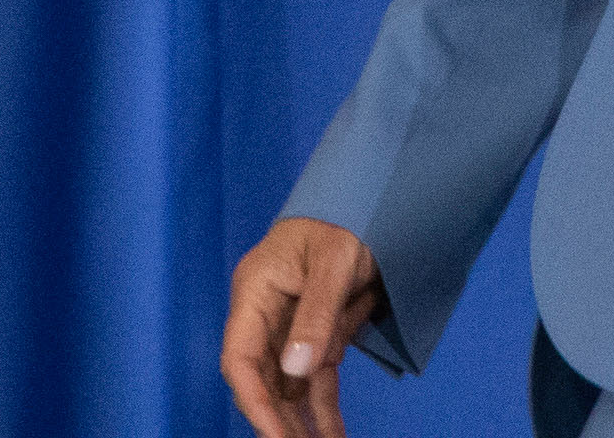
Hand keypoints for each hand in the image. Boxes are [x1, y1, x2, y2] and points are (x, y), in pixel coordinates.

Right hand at [219, 214, 380, 437]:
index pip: (240, 358)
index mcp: (255, 292)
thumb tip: (296, 369)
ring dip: (303, 423)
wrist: (373, 198)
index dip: (253, 400)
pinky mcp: (316, 336)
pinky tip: (333, 436)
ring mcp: (290, 328)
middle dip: (280, 421)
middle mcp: (266, 315)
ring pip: (290, 388)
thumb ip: (316, 315)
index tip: (274, 434)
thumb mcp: (334, 262)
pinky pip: (316, 380)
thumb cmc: (346, 219)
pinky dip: (323, 408)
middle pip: (263, 380)